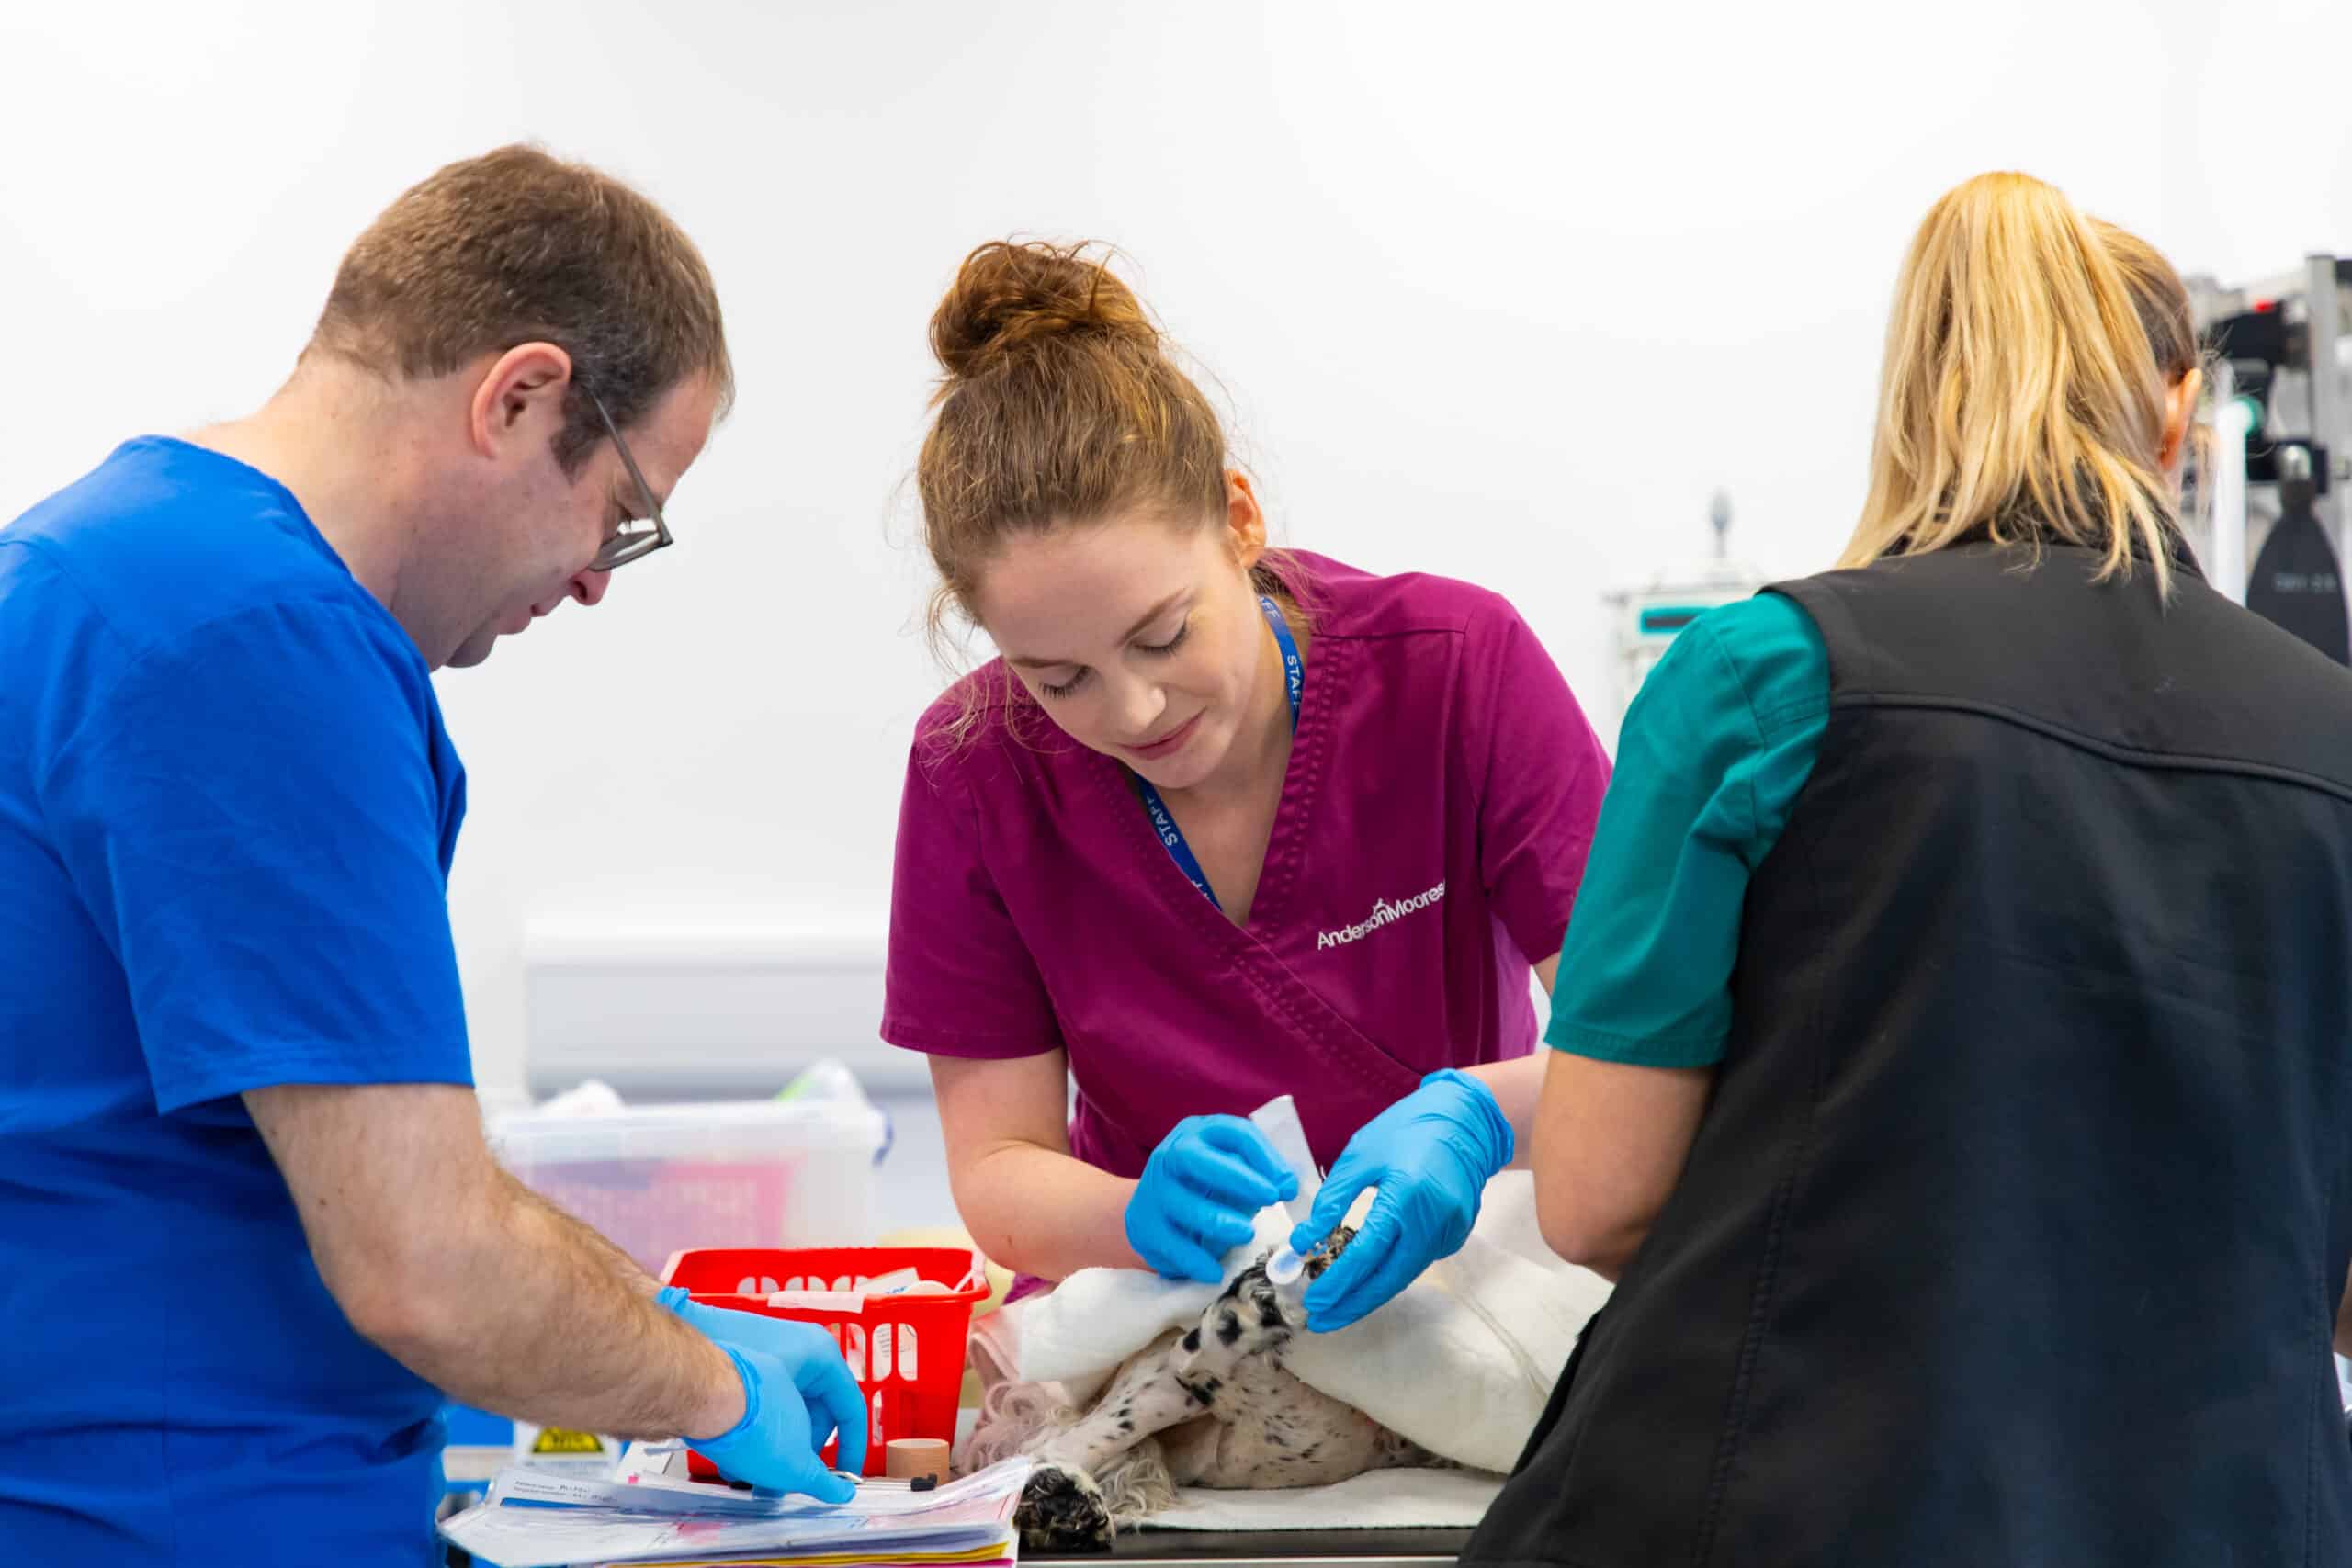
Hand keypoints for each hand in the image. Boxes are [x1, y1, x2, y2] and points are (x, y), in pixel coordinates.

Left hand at [660, 1288, 867, 1498]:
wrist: (688, 1387)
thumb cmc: (748, 1408)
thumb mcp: (794, 1454)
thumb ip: (819, 1477)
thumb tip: (840, 1494)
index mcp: (821, 1355)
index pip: (851, 1408)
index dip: (853, 1448)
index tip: (846, 1477)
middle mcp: (794, 1347)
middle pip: (812, 1413)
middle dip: (801, 1454)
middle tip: (791, 1482)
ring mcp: (759, 1352)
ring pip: (780, 1412)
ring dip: (773, 1449)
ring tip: (755, 1478)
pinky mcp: (730, 1366)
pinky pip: (752, 1406)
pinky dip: (749, 1435)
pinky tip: (734, 1461)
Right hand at [1125, 1115, 1298, 1283]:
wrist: (1153, 1210)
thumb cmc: (1206, 1187)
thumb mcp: (1233, 1173)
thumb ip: (1261, 1177)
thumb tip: (1289, 1186)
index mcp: (1199, 1134)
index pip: (1232, 1133)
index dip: (1264, 1157)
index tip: (1286, 1186)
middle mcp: (1171, 1154)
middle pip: (1195, 1158)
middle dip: (1236, 1178)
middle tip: (1270, 1199)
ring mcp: (1153, 1189)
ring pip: (1181, 1202)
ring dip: (1216, 1219)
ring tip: (1246, 1234)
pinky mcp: (1143, 1224)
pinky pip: (1170, 1242)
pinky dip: (1194, 1259)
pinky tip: (1215, 1271)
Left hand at [1288, 1070, 1512, 1332]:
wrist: (1465, 1119)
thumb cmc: (1405, 1130)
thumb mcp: (1360, 1154)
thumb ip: (1332, 1200)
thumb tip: (1304, 1242)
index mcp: (1406, 1195)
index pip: (1367, 1253)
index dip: (1339, 1282)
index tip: (1313, 1303)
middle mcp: (1433, 1221)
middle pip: (1388, 1278)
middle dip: (1352, 1305)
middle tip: (1320, 1322)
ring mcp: (1450, 1231)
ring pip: (1404, 1275)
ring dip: (1370, 1294)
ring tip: (1337, 1307)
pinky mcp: (1456, 1235)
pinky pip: (1417, 1262)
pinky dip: (1390, 1274)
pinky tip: (1367, 1280)